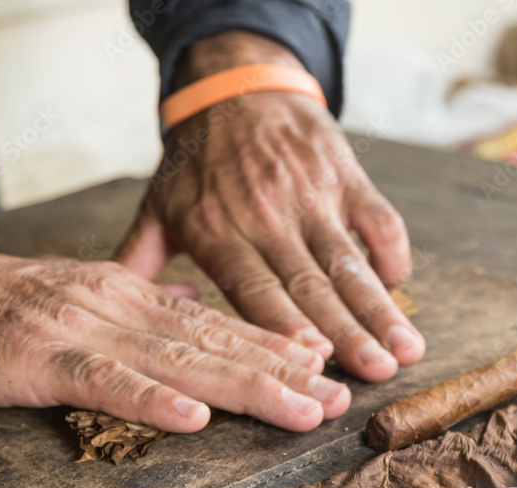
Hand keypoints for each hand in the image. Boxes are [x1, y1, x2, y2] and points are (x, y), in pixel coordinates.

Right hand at [0, 239, 349, 431]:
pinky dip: (151, 399)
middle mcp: (122, 307)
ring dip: (242, 386)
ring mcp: (85, 329)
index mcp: (134, 296)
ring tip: (296, 408)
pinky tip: (194, 417)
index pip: (218, 324)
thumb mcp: (89, 295)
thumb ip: (146, 305)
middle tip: (336, 398)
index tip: (325, 366)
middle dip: (282, 372)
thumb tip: (198, 307)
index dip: (274, 346)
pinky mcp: (43, 357)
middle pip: (215, 344)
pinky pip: (105, 381)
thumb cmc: (6, 305)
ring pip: (177, 360)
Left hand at [116, 32, 424, 382]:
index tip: (316, 360)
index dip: (287, 325)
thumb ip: (138, 262)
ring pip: (349, 258)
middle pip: (311, 283)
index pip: (255, 288)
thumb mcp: (158, 207)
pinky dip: (392, 253)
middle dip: (350, 331)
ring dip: (380, 306)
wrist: (233, 86)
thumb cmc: (196, 161)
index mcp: (217, 230)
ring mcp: (309, 192)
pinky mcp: (342, 173)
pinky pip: (377, 217)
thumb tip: (111, 317)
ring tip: (406, 348)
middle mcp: (264, 213)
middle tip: (380, 373)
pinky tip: (401, 287)